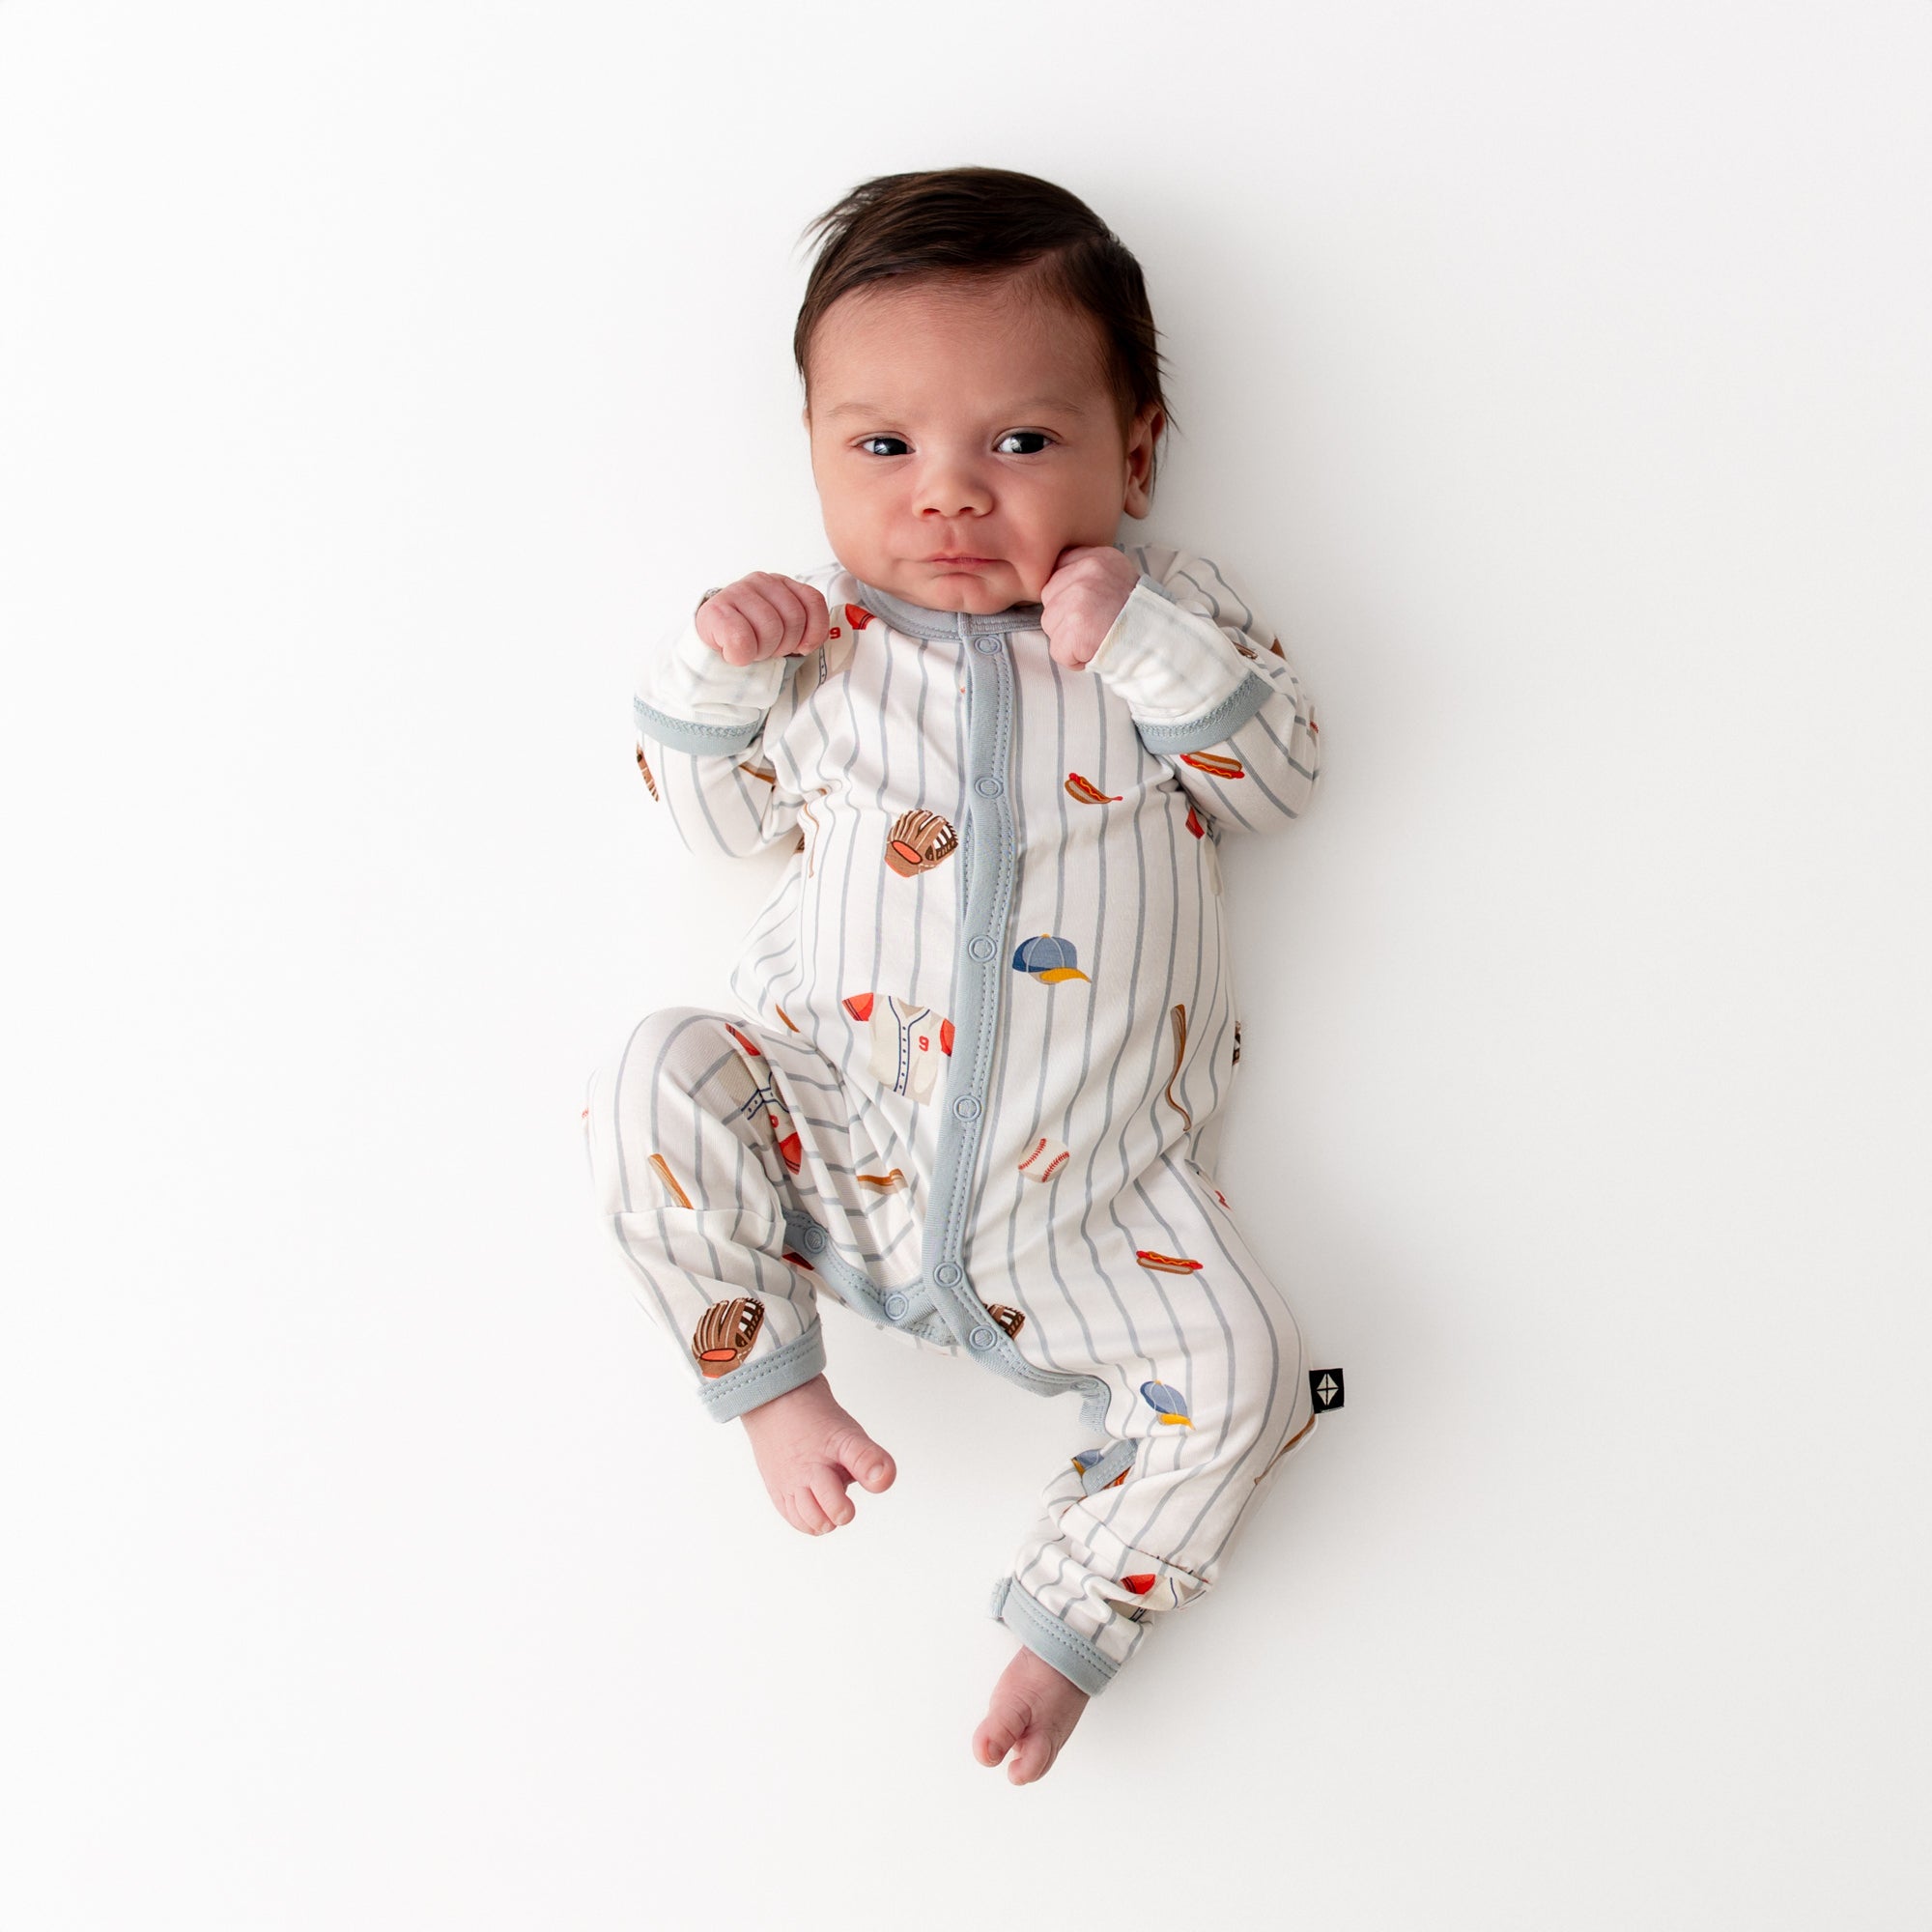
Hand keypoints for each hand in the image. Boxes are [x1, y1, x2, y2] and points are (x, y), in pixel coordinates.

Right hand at [695, 573, 831, 667]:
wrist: (711, 640)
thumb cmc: (753, 636)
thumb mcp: (785, 628)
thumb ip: (806, 625)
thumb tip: (812, 642)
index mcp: (783, 583)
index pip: (814, 602)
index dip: (813, 632)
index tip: (801, 647)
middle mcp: (762, 580)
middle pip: (794, 619)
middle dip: (784, 645)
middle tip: (768, 650)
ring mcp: (737, 590)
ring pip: (770, 630)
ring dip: (762, 652)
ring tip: (752, 650)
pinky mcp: (716, 609)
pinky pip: (742, 640)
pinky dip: (741, 656)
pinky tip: (734, 652)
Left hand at [1039, 545, 1139, 670]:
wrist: (1158, 645)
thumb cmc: (1137, 619)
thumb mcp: (1119, 579)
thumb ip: (1090, 576)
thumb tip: (1059, 581)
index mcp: (1099, 558)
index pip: (1059, 570)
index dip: (1067, 594)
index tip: (1088, 607)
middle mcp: (1088, 572)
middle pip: (1050, 597)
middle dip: (1065, 616)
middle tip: (1095, 624)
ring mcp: (1079, 599)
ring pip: (1050, 625)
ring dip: (1069, 639)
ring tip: (1097, 638)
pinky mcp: (1075, 629)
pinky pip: (1058, 651)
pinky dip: (1074, 660)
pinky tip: (1095, 651)